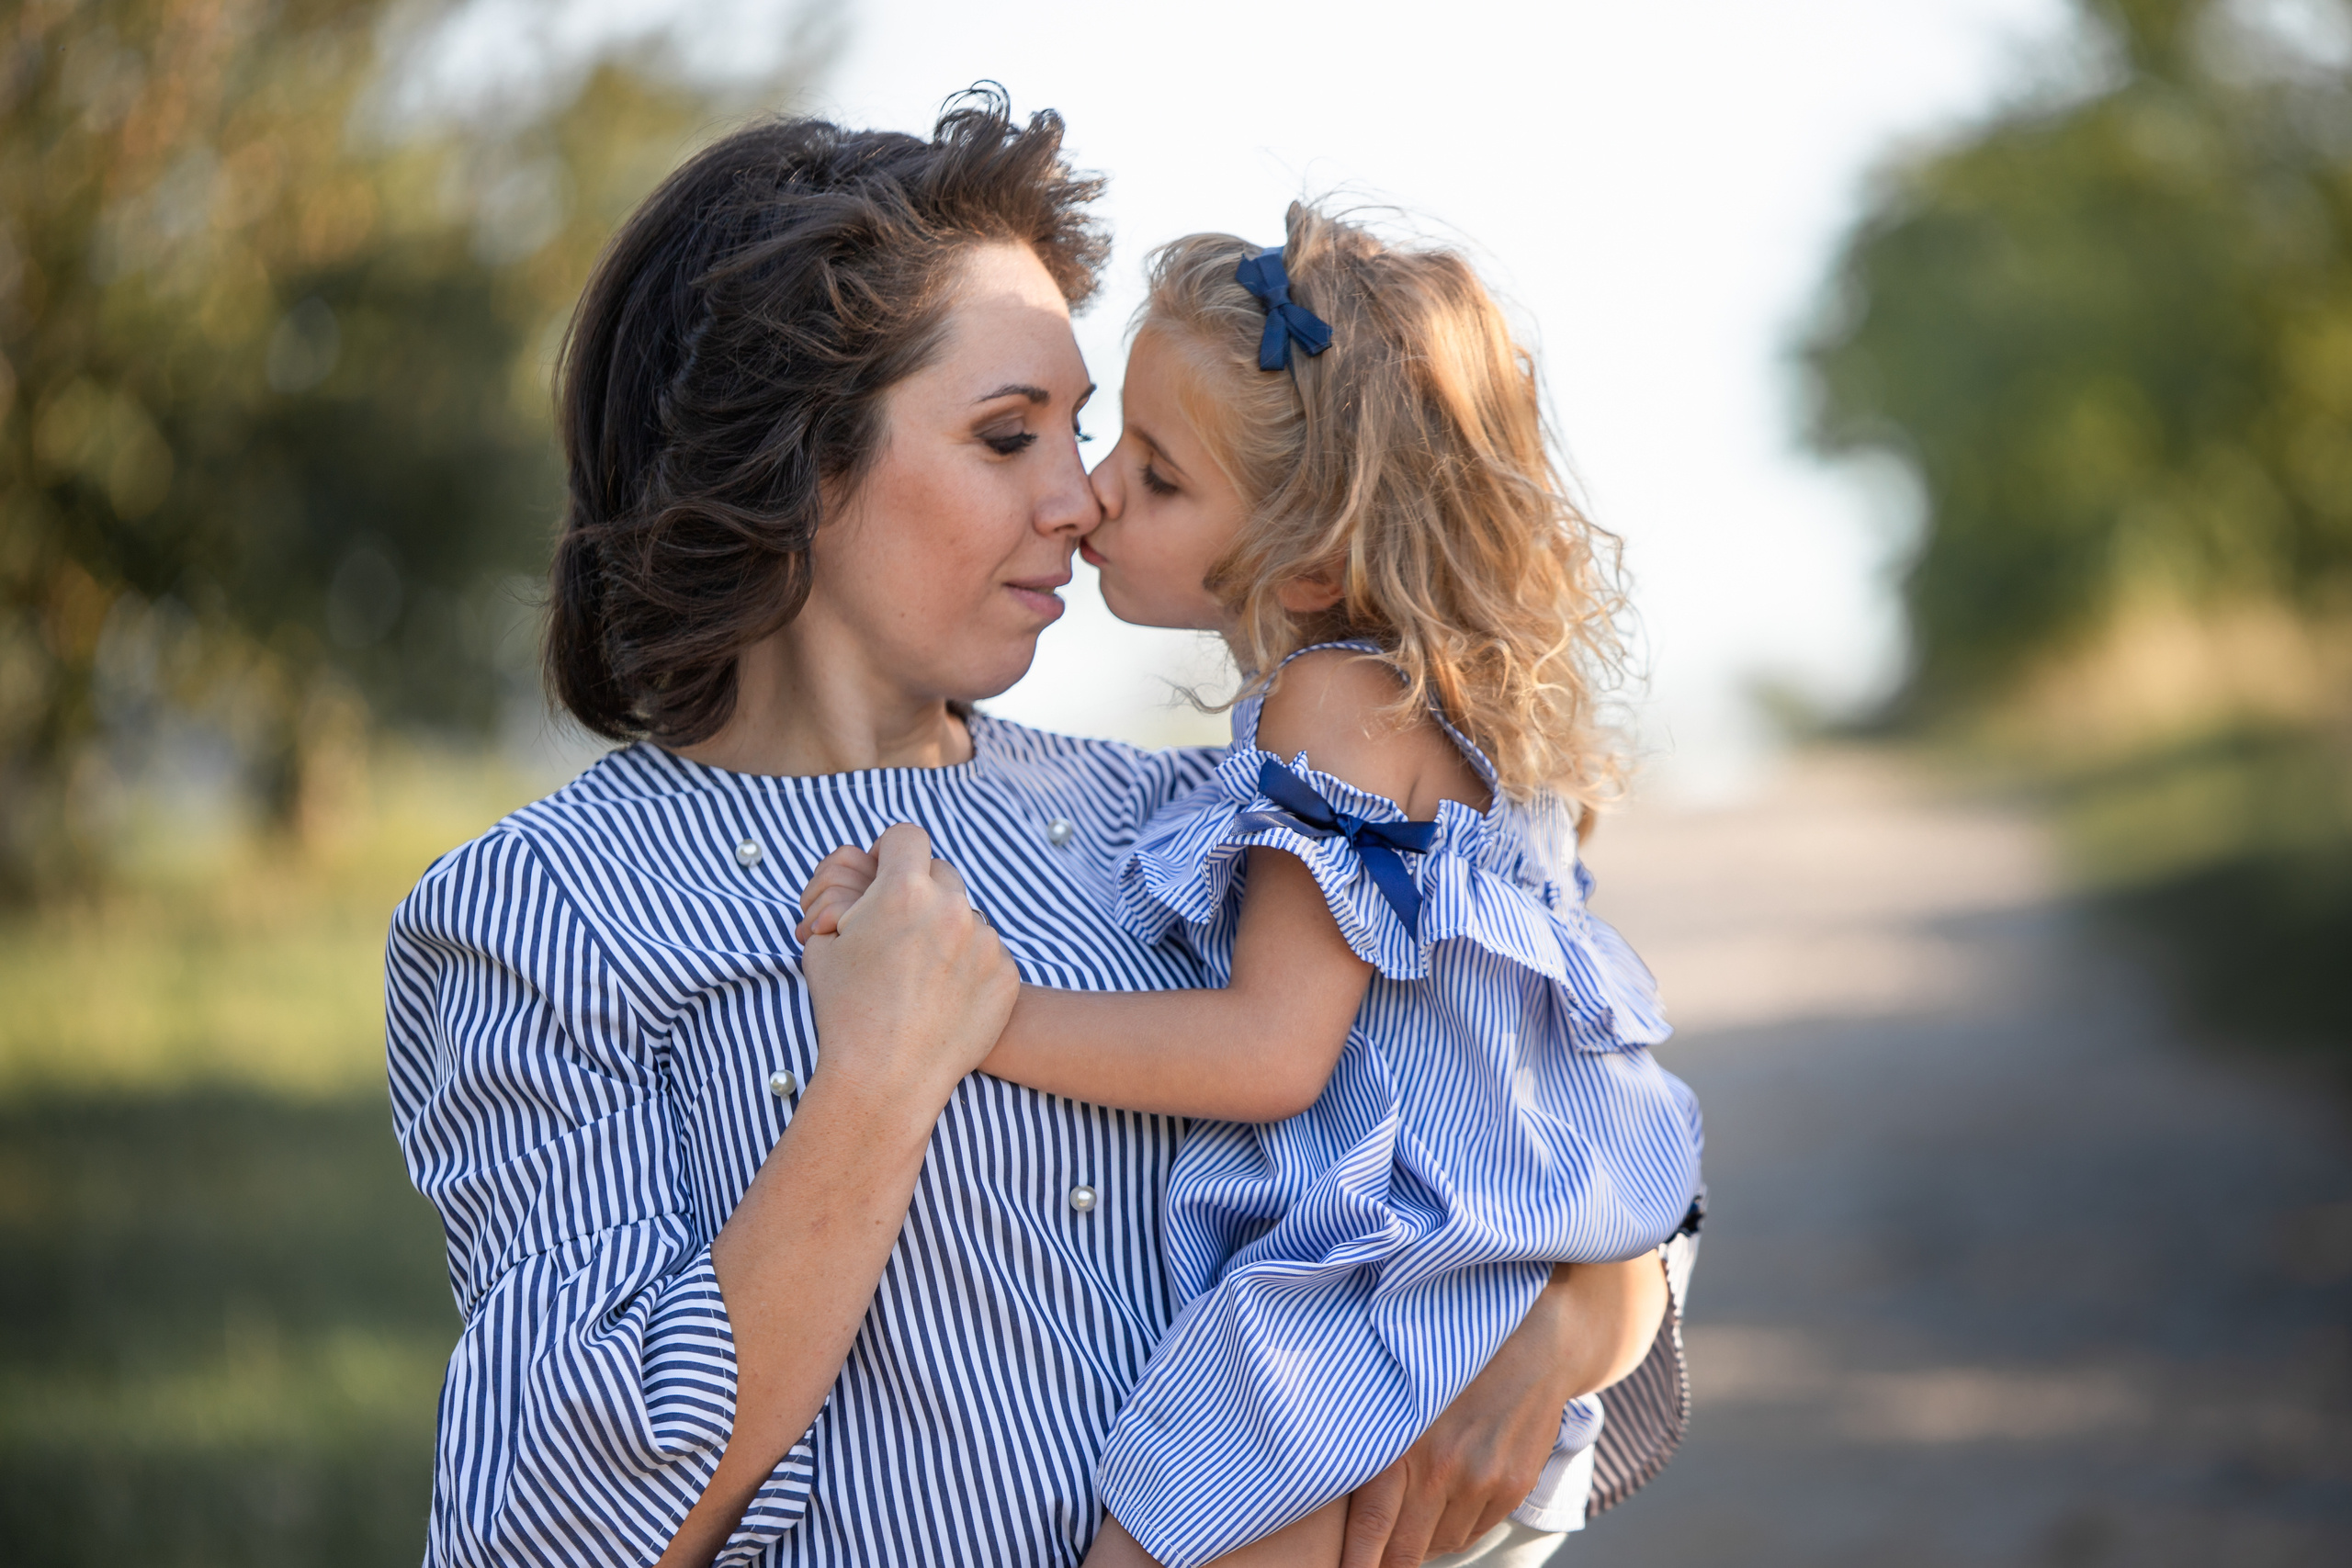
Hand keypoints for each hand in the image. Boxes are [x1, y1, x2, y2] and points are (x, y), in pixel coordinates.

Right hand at [797, 824, 1015, 1100]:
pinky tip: (945, 997)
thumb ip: (847, 900)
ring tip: (920, 974)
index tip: (882, 873)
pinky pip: (989, 953)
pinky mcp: (1008, 975)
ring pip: (967, 915)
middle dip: (919, 893)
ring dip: (947, 931)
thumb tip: (865, 886)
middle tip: (899, 930)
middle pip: (941, 873)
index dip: (889, 852)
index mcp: (903, 891)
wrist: (886, 1079)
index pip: (906, 837)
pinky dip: (970, 967)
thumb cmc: (845, 1012)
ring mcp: (985, 942)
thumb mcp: (823, 944)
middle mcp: (951, 907)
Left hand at [1339, 1256, 1667, 1566]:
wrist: (1534, 1342)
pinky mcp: (1511, 1489)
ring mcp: (1482, 1483)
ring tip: (1411, 1513)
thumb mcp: (1400, 1393)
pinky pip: (1472, 1532)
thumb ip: (1376, 1444)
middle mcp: (1443, 1469)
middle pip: (1404, 1552)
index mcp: (1404, 1445)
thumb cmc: (1451, 1363)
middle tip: (1370, 1561)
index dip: (1355, 1563)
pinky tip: (1446, 1501)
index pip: (1370, 1529)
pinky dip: (1454, 1528)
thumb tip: (1344, 1502)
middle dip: (1385, 1563)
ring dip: (1421, 1541)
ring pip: (1438, 1544)